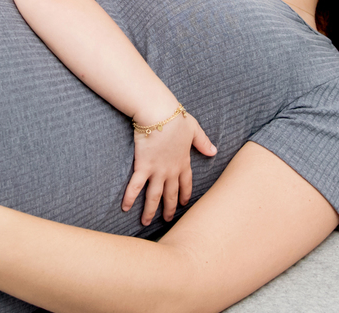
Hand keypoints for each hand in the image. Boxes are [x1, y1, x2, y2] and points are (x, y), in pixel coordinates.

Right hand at [122, 110, 215, 225]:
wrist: (159, 115)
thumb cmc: (176, 119)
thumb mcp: (194, 129)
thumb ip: (203, 142)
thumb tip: (214, 151)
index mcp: (183, 162)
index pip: (186, 183)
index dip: (185, 195)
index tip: (185, 204)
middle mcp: (171, 171)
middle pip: (170, 194)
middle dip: (169, 209)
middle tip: (167, 220)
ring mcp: (157, 171)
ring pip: (154, 196)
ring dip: (150, 210)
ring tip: (145, 223)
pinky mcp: (143, 167)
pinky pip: (135, 186)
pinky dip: (130, 198)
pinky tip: (125, 208)